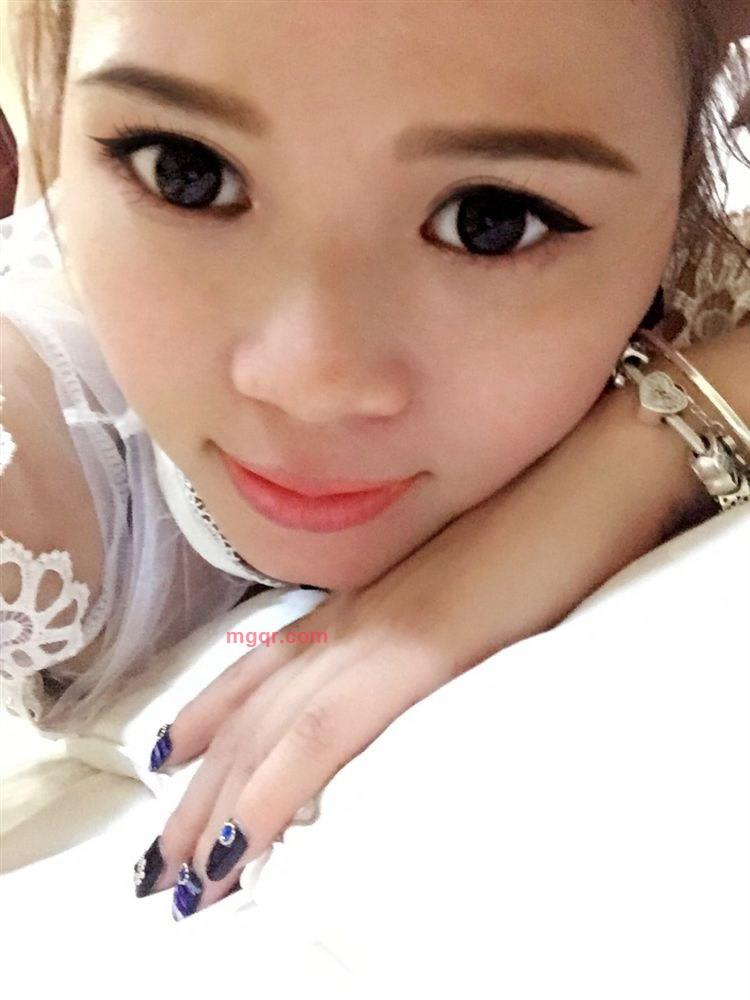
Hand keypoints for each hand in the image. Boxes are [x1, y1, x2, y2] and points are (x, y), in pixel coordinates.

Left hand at [133, 321, 745, 918]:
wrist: (584, 475)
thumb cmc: (539, 521)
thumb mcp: (461, 580)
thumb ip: (418, 624)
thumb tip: (401, 667)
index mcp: (364, 598)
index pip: (263, 664)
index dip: (211, 714)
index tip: (172, 755)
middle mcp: (352, 616)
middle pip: (252, 711)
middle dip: (204, 787)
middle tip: (163, 853)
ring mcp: (377, 632)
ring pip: (268, 731)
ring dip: (220, 804)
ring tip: (184, 871)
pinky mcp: (416, 653)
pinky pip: (324, 734)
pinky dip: (274, 789)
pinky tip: (242, 838)